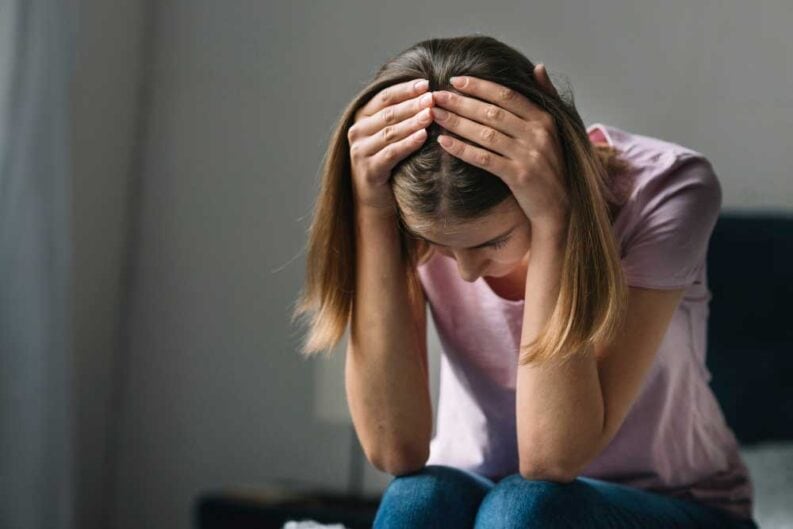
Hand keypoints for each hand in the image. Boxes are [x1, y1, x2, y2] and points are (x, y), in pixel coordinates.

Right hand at [348, 78, 434, 214]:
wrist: (374, 198)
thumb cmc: (388, 161)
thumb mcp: (390, 135)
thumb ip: (400, 116)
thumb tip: (428, 93)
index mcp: (362, 117)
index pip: (384, 97)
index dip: (405, 89)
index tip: (426, 83)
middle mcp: (357, 132)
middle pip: (388, 113)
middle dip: (412, 104)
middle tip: (432, 98)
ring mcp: (360, 151)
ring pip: (390, 132)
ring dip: (412, 122)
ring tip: (431, 114)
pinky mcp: (369, 169)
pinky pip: (391, 153)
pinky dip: (408, 144)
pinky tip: (423, 137)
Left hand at [429, 63, 568, 230]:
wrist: (560, 205)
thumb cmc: (552, 165)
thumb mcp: (556, 129)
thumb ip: (547, 97)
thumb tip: (538, 66)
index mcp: (544, 119)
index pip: (507, 95)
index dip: (480, 86)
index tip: (456, 80)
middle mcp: (537, 134)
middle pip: (492, 112)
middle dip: (461, 102)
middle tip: (436, 96)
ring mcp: (528, 155)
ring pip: (485, 134)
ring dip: (457, 122)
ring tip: (435, 115)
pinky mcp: (518, 176)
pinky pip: (484, 159)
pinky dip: (462, 149)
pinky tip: (444, 142)